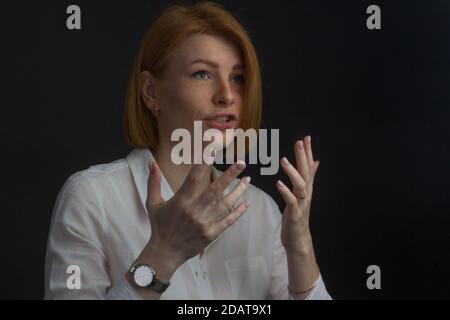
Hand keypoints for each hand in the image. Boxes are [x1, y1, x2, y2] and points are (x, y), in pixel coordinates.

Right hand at [144, 160, 250, 266]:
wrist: (165, 253)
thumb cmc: (159, 226)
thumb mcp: (152, 203)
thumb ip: (153, 182)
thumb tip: (152, 162)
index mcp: (180, 200)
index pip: (194, 177)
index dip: (203, 162)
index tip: (213, 150)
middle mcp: (194, 210)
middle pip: (215, 189)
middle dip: (230, 174)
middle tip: (242, 162)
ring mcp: (204, 223)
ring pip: (225, 204)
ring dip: (238, 191)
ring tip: (248, 180)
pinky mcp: (211, 234)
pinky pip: (228, 221)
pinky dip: (238, 212)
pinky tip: (247, 203)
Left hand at [276, 135, 319, 252]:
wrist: (298, 240)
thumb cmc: (297, 216)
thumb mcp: (302, 195)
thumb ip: (308, 178)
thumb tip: (316, 162)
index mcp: (306, 189)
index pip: (308, 167)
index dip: (308, 152)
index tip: (306, 137)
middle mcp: (306, 195)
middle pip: (306, 173)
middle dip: (303, 157)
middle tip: (299, 141)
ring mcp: (301, 204)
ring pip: (300, 185)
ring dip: (293, 172)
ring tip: (284, 160)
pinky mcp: (294, 214)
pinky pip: (291, 202)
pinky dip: (285, 192)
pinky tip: (279, 183)